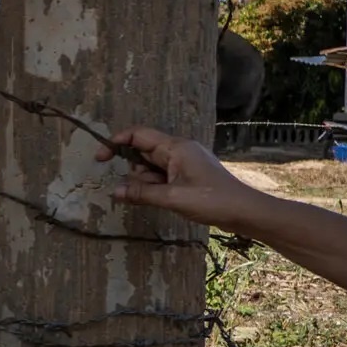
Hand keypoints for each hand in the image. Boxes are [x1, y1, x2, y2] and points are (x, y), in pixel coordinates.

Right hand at [99, 127, 265, 231]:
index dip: (116, 143)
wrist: (246, 211)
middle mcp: (178, 150)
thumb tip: (114, 191)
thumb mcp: (173, 198)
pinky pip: (162, 175)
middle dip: (134, 170)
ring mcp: (184, 162)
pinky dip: (155, 186)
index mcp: (176, 148)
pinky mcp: (187, 175)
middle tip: (141, 191)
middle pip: (143, 152)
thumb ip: (142, 194)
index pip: (138, 135)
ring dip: (146, 182)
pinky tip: (163, 199)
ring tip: (160, 198)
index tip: (100, 159)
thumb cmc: (213, 200)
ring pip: (151, 166)